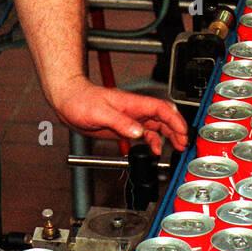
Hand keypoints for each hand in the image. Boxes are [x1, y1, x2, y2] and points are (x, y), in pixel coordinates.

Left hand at [46, 78, 187, 155]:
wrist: (68, 101)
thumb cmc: (81, 100)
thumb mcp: (100, 113)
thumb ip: (120, 123)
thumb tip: (139, 132)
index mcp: (132, 104)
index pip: (161, 109)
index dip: (175, 120)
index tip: (182, 132)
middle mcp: (134, 110)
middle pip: (163, 117)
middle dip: (176, 130)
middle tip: (183, 144)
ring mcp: (130, 118)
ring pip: (156, 126)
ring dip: (168, 136)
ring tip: (175, 147)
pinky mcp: (124, 126)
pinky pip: (144, 133)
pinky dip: (152, 141)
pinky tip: (153, 149)